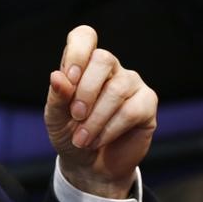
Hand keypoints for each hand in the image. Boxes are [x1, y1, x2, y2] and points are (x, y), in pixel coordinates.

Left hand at [44, 25, 157, 198]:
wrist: (89, 165)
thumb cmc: (70, 134)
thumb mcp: (55, 118)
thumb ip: (57, 96)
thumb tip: (57, 76)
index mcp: (83, 63)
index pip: (85, 36)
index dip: (77, 52)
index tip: (68, 80)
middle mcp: (109, 68)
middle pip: (103, 59)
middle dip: (86, 91)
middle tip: (75, 116)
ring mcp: (130, 83)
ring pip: (117, 88)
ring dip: (96, 118)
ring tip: (82, 139)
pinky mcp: (147, 103)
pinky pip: (131, 110)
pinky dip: (110, 128)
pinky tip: (99, 140)